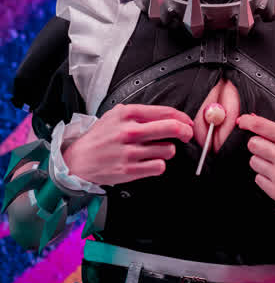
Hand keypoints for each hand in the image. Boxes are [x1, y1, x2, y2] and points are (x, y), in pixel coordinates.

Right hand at [62, 104, 192, 185]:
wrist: (79, 160)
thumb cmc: (100, 137)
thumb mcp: (116, 115)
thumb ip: (139, 113)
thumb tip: (167, 115)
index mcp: (127, 114)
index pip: (164, 112)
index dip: (181, 117)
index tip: (186, 121)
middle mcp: (130, 131)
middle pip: (171, 128)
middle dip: (185, 131)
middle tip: (186, 134)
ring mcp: (130, 151)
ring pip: (168, 150)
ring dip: (167, 150)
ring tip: (157, 149)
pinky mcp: (130, 170)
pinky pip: (159, 167)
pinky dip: (159, 164)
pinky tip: (151, 161)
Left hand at [237, 114, 274, 208]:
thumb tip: (253, 119)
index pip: (262, 126)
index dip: (248, 121)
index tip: (242, 121)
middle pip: (253, 144)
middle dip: (258, 145)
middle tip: (270, 149)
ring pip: (253, 161)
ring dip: (262, 162)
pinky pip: (258, 178)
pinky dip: (265, 177)